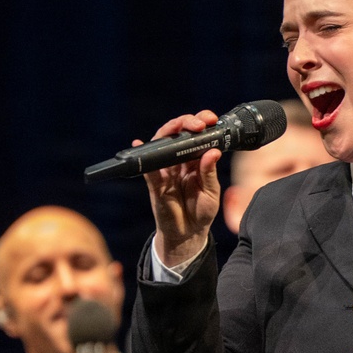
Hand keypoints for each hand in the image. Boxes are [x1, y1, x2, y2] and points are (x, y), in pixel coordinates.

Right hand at [138, 110, 221, 266]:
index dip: (201, 123)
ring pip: (162, 144)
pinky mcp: (154, 182)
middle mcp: (180, 161)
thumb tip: (213, 151)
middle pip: (178, 134)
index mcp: (196, 160)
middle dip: (186, 122)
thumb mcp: (211, 192)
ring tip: (178, 127)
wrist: (188, 233)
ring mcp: (166, 169)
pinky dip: (143, 154)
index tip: (210, 119)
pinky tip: (140, 143)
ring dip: (169, 132)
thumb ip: (210, 173)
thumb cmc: (202, 211)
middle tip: (197, 123)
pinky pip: (147, 167)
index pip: (197, 136)